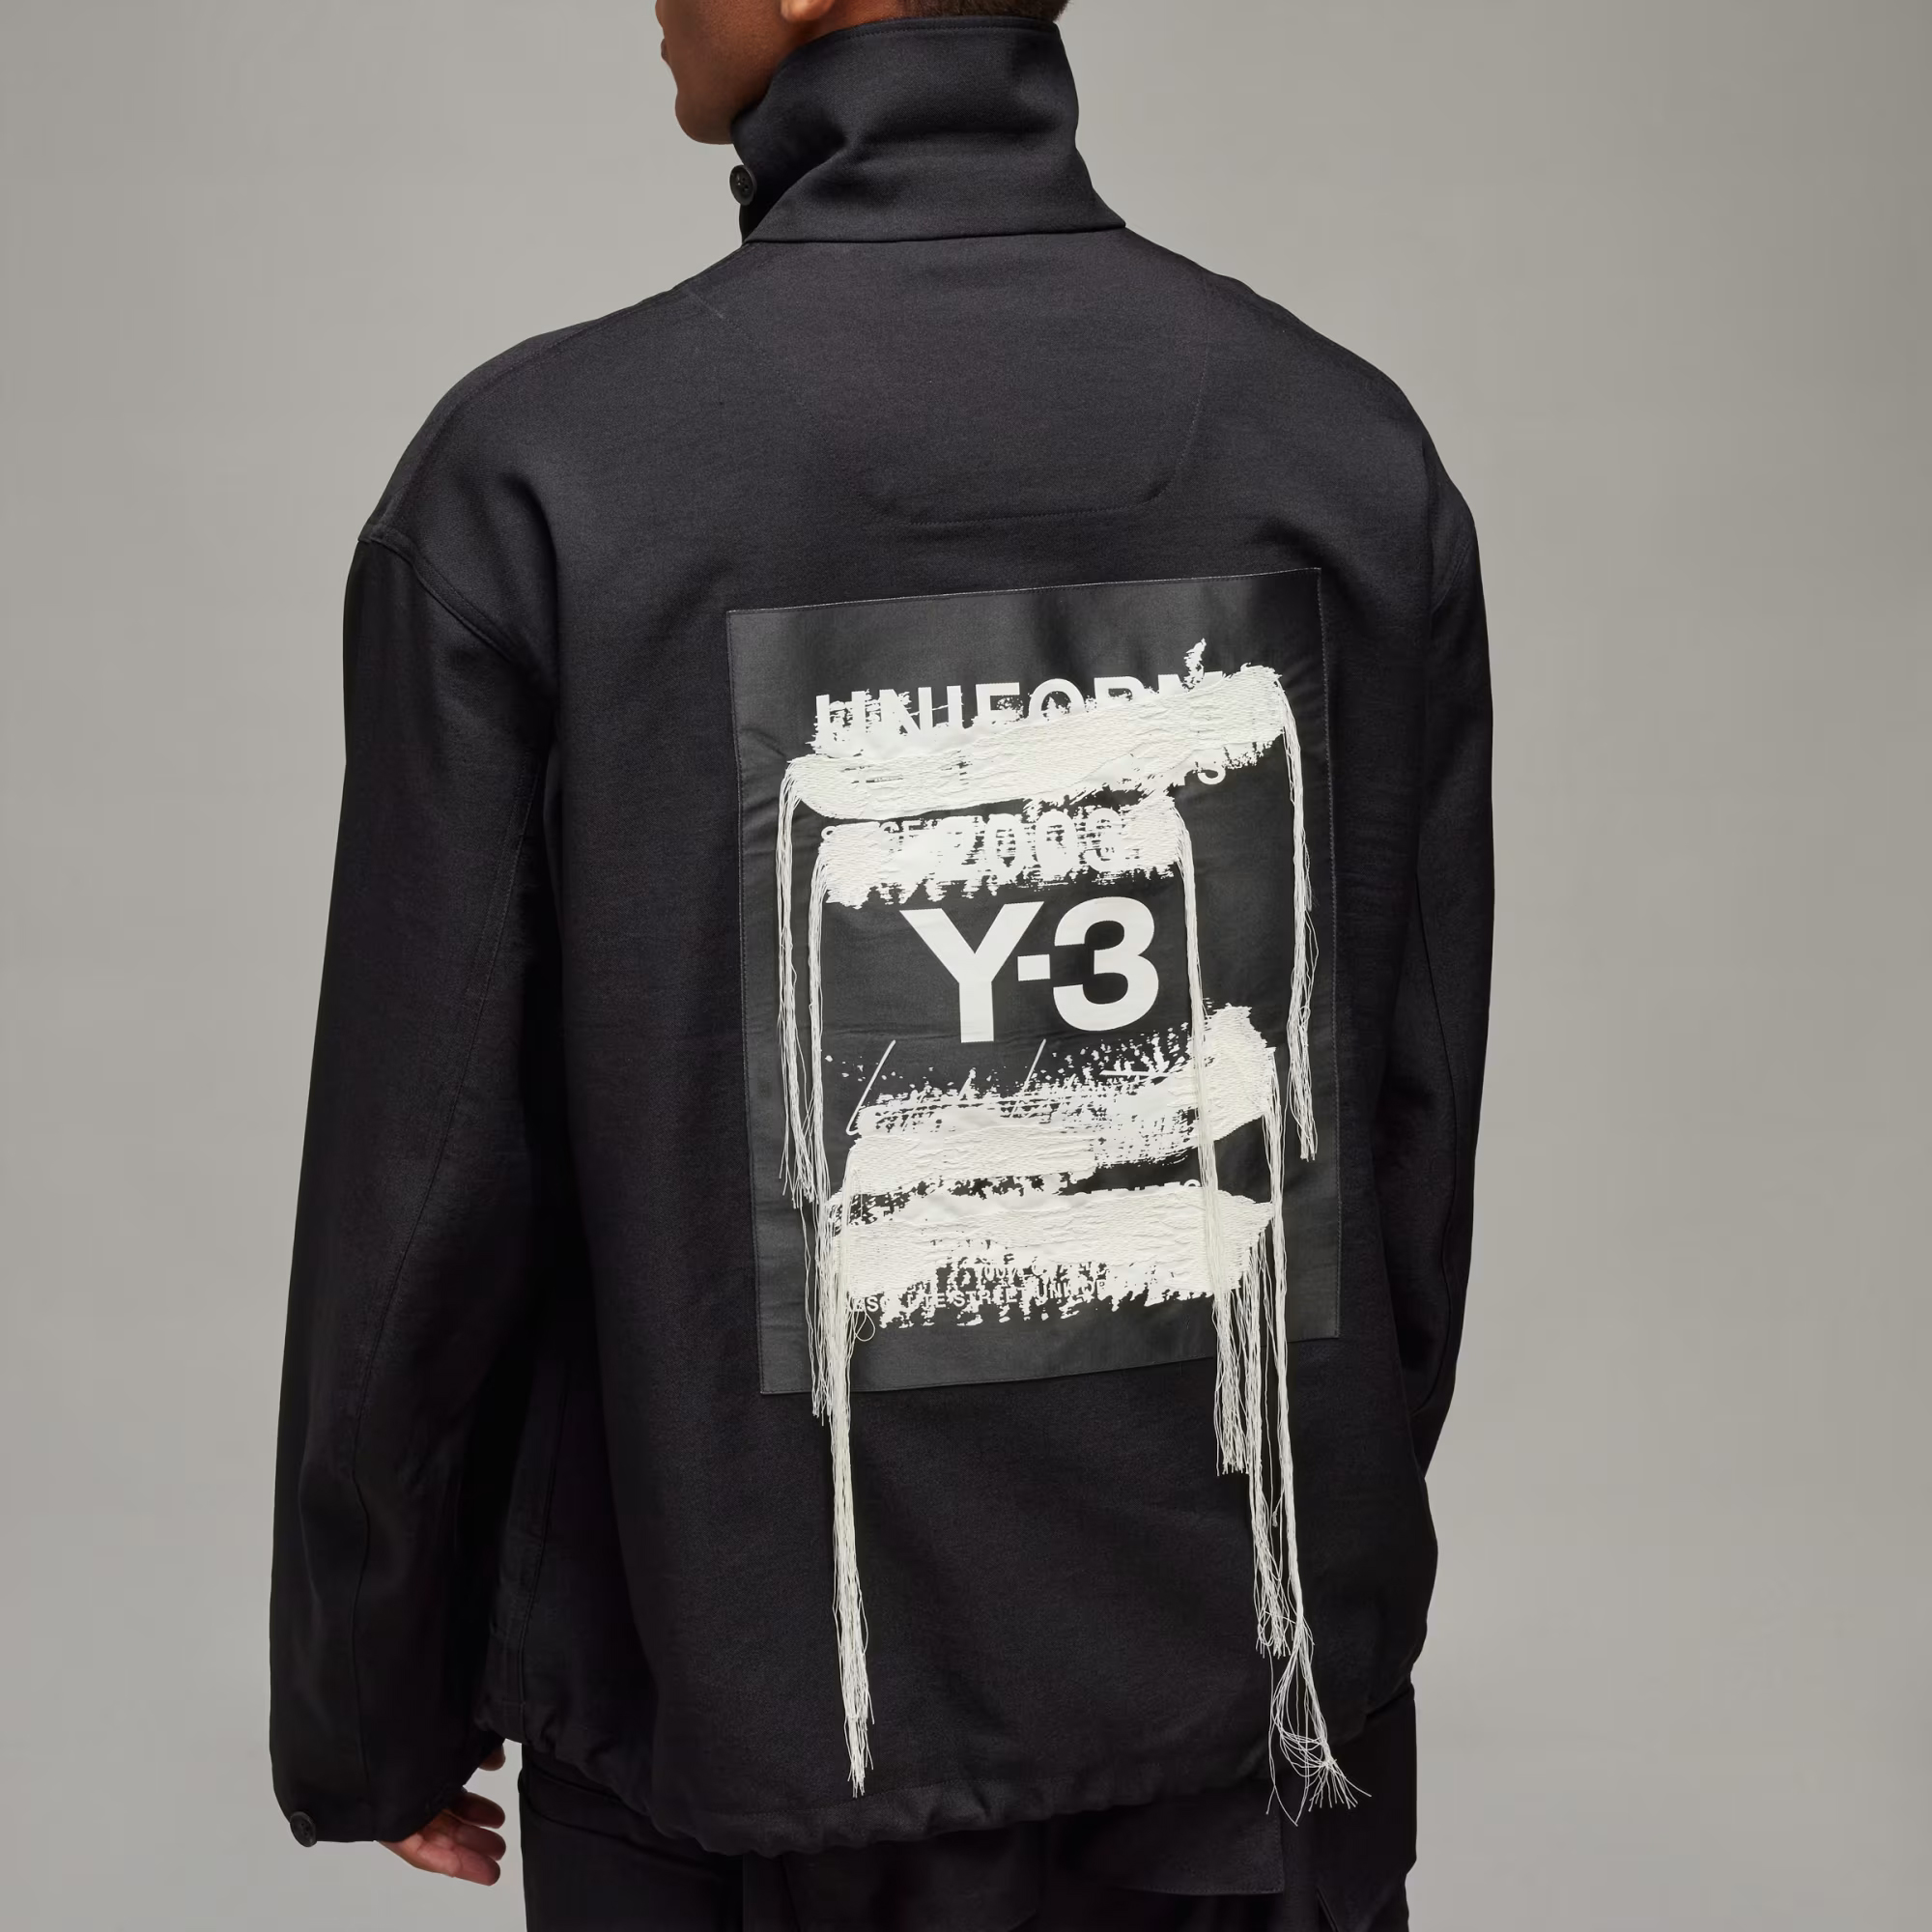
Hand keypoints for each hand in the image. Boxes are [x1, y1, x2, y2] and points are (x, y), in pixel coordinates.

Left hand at [381, 1748, 509, 1886]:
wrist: (357, 1750)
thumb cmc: (404, 1737)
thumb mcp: (448, 1741)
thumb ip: (474, 1753)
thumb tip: (496, 1760)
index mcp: (425, 1774)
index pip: (455, 1797)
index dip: (479, 1812)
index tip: (500, 1821)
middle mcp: (415, 1796)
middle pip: (449, 1823)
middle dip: (476, 1838)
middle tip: (500, 1848)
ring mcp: (402, 1815)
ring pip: (438, 1840)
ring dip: (465, 1854)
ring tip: (492, 1863)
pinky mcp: (388, 1833)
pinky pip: (416, 1850)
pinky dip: (439, 1860)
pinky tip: (458, 1867)